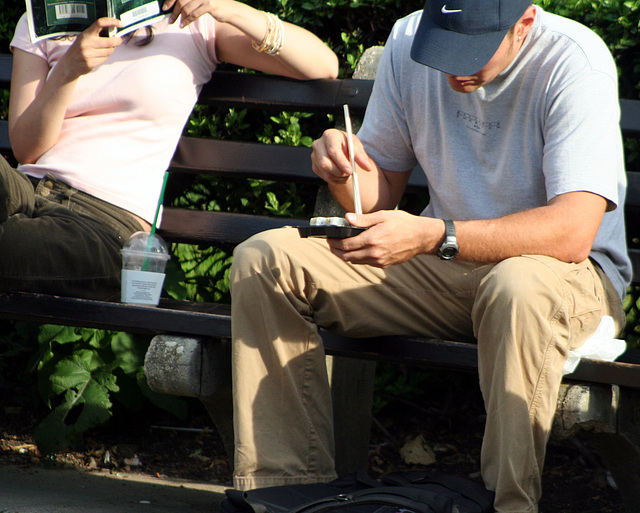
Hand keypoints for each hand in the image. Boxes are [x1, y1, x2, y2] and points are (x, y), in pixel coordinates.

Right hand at [59, 18, 122, 78]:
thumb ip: (96, 35)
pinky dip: (104, 58)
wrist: (69, 64)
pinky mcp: (90, 63)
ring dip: (110, 50)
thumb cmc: (80, 49)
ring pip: (109, 51)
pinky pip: (105, 59)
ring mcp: (88, 54)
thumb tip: (113, 33)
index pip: (100, 23)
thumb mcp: (84, 38)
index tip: (120, 23)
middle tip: (119, 40)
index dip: (111, 22)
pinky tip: (98, 57)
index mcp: (86, 34)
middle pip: (110, 41)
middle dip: (117, 41)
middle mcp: (86, 43)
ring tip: (105, 49)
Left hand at [164, 0, 237, 26]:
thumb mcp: (201, 1)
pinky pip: (194, 14)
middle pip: (181, 0)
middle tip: (170, 19)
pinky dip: (187, 21)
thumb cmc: (215, 6)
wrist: (231, 11)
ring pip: (186, 8)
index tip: (164, 8)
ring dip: (180, 18)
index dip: (170, 0)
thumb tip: (176, 7)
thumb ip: (190, 2)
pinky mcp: (209, 5)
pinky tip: (184, 25)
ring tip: (177, 24)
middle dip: (174, 11)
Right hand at [311, 128, 373, 185]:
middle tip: (350, 174)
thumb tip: (368, 167)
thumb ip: (361, 156)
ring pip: (325, 172)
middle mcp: (318, 145)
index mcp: (329, 135)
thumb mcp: (357, 147)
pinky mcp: (315, 166)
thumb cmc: (349, 146)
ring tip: (348, 173)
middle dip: (339, 171)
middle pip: (324, 163)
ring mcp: (315, 156)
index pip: (333, 150)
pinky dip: (336, 179)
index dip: (341, 162)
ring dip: (339, 177)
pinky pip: (325, 177)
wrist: (341, 150)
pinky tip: (342, 174)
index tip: (350, 171)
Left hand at [327, 211, 443, 267]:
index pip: (345, 245)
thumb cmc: (404, 223)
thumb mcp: (382, 216)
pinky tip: (356, 251)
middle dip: (336, 250)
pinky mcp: (384, 264)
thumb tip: (347, 218)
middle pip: (347, 256)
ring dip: (345, 255)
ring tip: (341, 247)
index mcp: (372, 239)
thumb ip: (363, 219)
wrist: (421, 237)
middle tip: (332, 244)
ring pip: (355, 261)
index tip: (329, 238)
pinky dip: (357, 258)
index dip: (334, 242)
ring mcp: (379, 260)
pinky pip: (365, 263)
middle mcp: (374, 253)